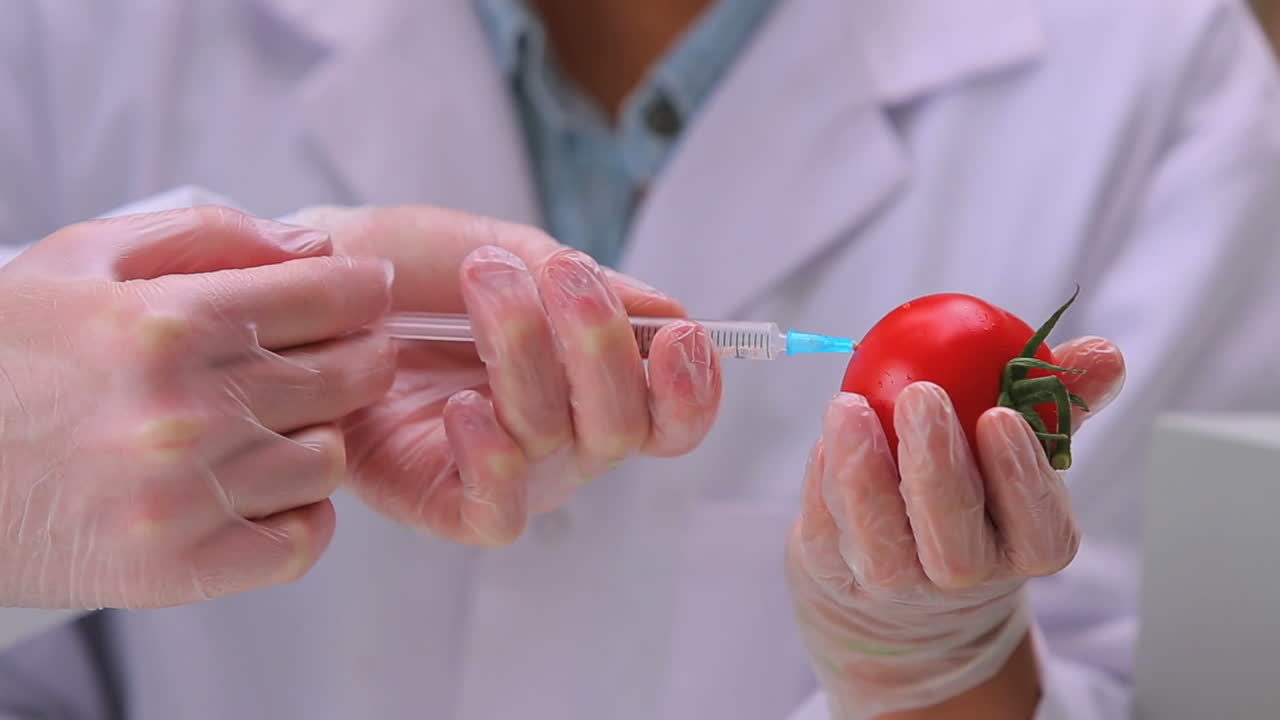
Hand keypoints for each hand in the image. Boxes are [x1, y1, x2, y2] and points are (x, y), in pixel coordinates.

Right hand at [0, 207, 395, 608]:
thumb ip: (206, 236)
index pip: (329, 298)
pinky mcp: (177, 570)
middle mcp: (184, 412)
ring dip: (318, 434)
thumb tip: (312, 248)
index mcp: (165, 324)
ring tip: (271, 424)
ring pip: (330, 457)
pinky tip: (264, 488)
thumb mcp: (80, 258)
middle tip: (335, 353)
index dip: (364, 290)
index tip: (366, 291)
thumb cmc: (0, 360)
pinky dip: (300, 514)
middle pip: (350, 375)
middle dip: (357, 355)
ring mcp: (184, 499)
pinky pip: (302, 541)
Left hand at [287, 206, 722, 545]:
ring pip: (558, 446)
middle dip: (600, 344)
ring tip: (482, 282)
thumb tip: (674, 315)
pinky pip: (496, 513)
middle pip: (623, 427)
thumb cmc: (412, 265)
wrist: (311, 280)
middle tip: (556, 272)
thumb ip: (585, 284)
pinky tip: (461, 407)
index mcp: (588, 379)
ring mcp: (503, 470)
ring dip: (528, 355)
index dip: (692, 389)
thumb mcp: (507, 250)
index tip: (681, 337)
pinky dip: (493, 461)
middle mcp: (559, 434)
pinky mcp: (440, 501)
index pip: (669, 414)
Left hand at [785, 337, 1125, 717]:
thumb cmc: (973, 495)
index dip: (1021, 478)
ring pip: (881, 543)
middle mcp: (962, 577)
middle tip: (921, 393)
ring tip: (851, 406)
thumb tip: (1103, 354)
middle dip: (937, 467)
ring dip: (863, 472)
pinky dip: (823, 480)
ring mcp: (894, 586)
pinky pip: (827, 529)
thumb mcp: (1016, 450)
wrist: (900, 583)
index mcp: (1025, 548)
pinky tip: (829, 435)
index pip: (1039, 529)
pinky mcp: (833, 574)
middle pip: (955, 543)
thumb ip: (1055, 400)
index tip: (999, 415)